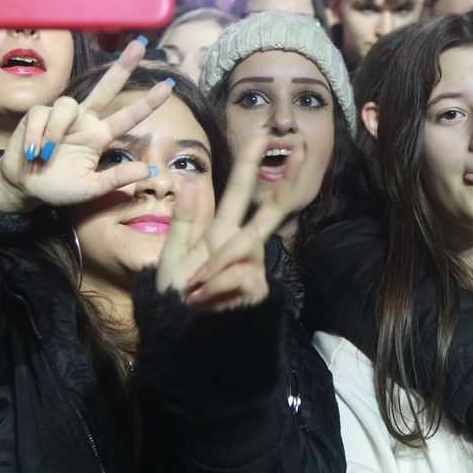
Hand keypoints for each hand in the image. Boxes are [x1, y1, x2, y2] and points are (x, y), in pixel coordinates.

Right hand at [0, 38, 172, 212]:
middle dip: (122, 66)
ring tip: (44, 155)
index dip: (146, 102)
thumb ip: (116, 179)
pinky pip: (41, 115)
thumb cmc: (59, 187)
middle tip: (140, 45)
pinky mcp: (37, 113)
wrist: (24, 187)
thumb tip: (148, 170)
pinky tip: (33, 152)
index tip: (167, 87)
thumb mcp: (91, 188)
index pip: (128, 116)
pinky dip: (37, 136)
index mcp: (100, 136)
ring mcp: (61, 115)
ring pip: (67, 105)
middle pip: (106, 88)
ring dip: (55, 131)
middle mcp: (84, 120)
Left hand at [158, 134, 305, 309]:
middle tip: (301, 148)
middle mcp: (242, 246)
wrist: (178, 337)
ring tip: (192, 288)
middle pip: (271, 207)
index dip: (252, 163)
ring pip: (243, 246)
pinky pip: (239, 274)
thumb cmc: (174, 299)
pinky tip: (201, 299)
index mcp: (221, 233)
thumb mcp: (172, 256)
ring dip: (214, 265)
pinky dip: (215, 285)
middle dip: (287, 178)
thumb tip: (193, 178)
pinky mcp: (257, 290)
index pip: (240, 192)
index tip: (264, 135)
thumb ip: (185, 220)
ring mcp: (253, 268)